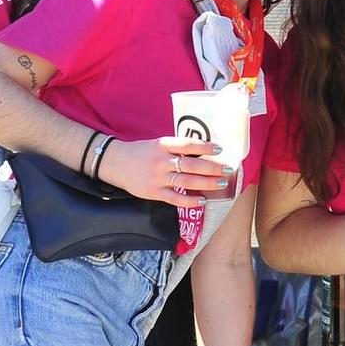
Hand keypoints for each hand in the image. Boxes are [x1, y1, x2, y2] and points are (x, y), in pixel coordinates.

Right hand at [97, 135, 232, 207]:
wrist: (116, 163)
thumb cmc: (142, 153)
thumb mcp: (157, 144)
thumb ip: (176, 148)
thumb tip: (203, 152)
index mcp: (163, 144)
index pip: (187, 144)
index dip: (205, 146)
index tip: (220, 148)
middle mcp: (161, 160)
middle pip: (191, 164)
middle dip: (212, 168)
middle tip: (228, 169)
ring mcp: (157, 177)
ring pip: (186, 181)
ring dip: (206, 183)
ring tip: (221, 184)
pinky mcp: (153, 192)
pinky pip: (175, 198)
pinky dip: (190, 200)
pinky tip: (202, 201)